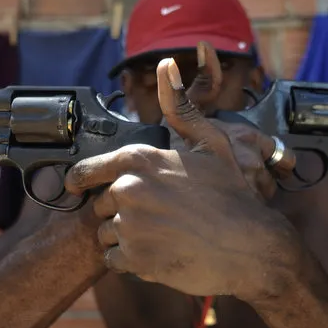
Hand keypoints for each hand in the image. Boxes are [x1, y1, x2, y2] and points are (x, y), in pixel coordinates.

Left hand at [64, 57, 297, 298]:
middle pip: (101, 205)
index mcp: (139, 160)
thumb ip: (180, 108)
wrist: (250, 246)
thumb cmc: (230, 195)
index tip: (77, 187)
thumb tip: (167, 66)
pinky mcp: (135, 259)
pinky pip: (114, 260)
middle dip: (120, 211)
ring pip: (107, 234)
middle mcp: (128, 191)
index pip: (87, 171)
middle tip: (153, 217)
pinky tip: (157, 254)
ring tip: (159, 236)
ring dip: (126, 237)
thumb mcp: (210, 143)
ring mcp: (131, 227)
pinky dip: (130, 261)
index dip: (81, 180)